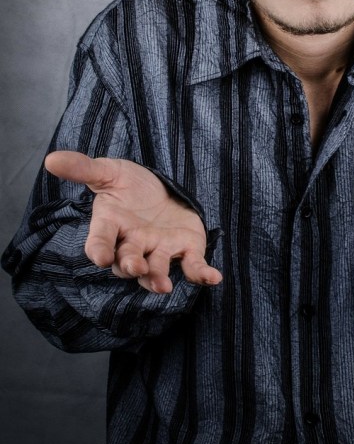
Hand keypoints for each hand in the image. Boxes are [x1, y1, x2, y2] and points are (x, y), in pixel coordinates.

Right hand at [45, 151, 222, 292]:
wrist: (162, 188)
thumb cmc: (130, 184)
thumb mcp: (109, 171)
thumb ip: (83, 168)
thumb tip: (50, 159)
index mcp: (111, 225)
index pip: (100, 241)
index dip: (98, 250)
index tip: (100, 256)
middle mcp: (133, 242)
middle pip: (127, 260)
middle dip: (129, 265)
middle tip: (133, 266)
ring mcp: (159, 249)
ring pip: (156, 268)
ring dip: (157, 277)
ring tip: (162, 285)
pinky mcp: (185, 249)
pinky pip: (192, 265)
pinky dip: (201, 273)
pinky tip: (212, 277)